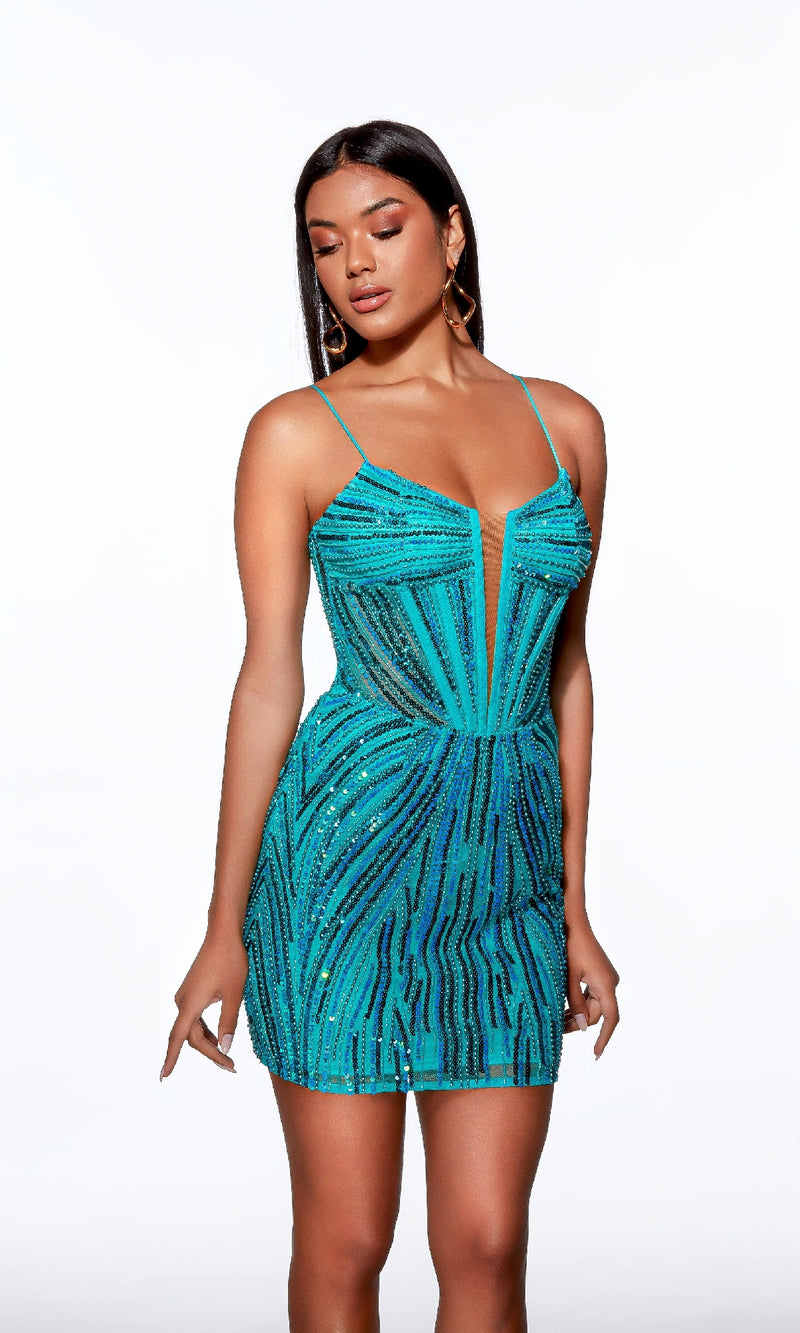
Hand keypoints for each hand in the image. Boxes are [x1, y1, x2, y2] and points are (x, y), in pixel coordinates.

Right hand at [160, 928, 248, 1079]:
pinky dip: (204, 1030)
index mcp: (190, 1004)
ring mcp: (185, 995)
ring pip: (192, 1028)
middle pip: (191, 1036)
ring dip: (207, 1043)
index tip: (163, 1077)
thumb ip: (229, 1023)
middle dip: (210, 1053)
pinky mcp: (191, 990)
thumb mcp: (234, 994)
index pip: (178, 1039)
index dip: (171, 1059)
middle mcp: (182, 1001)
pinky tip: (216, 1036)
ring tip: (227, 1056)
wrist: (223, 934)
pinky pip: (193, 1017)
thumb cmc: (231, 960)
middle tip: (231, 1066)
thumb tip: (225, 1048)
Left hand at [562, 914, 619, 1058]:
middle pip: (597, 1013)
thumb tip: (582, 1027)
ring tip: (557, 1020)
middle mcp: (610, 982)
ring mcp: (605, 977)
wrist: (572, 920)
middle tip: (556, 1030)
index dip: (603, 1039)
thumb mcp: (568, 977)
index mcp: (606, 984)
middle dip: (579, 1024)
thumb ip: (575, 1003)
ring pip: (593, 1004)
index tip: (595, 1055)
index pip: (610, 1019)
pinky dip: (579, 1002)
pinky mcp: (598, 973)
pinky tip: (564, 1007)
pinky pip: (592, 994)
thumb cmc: (568, 946)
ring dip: (577, 1013)